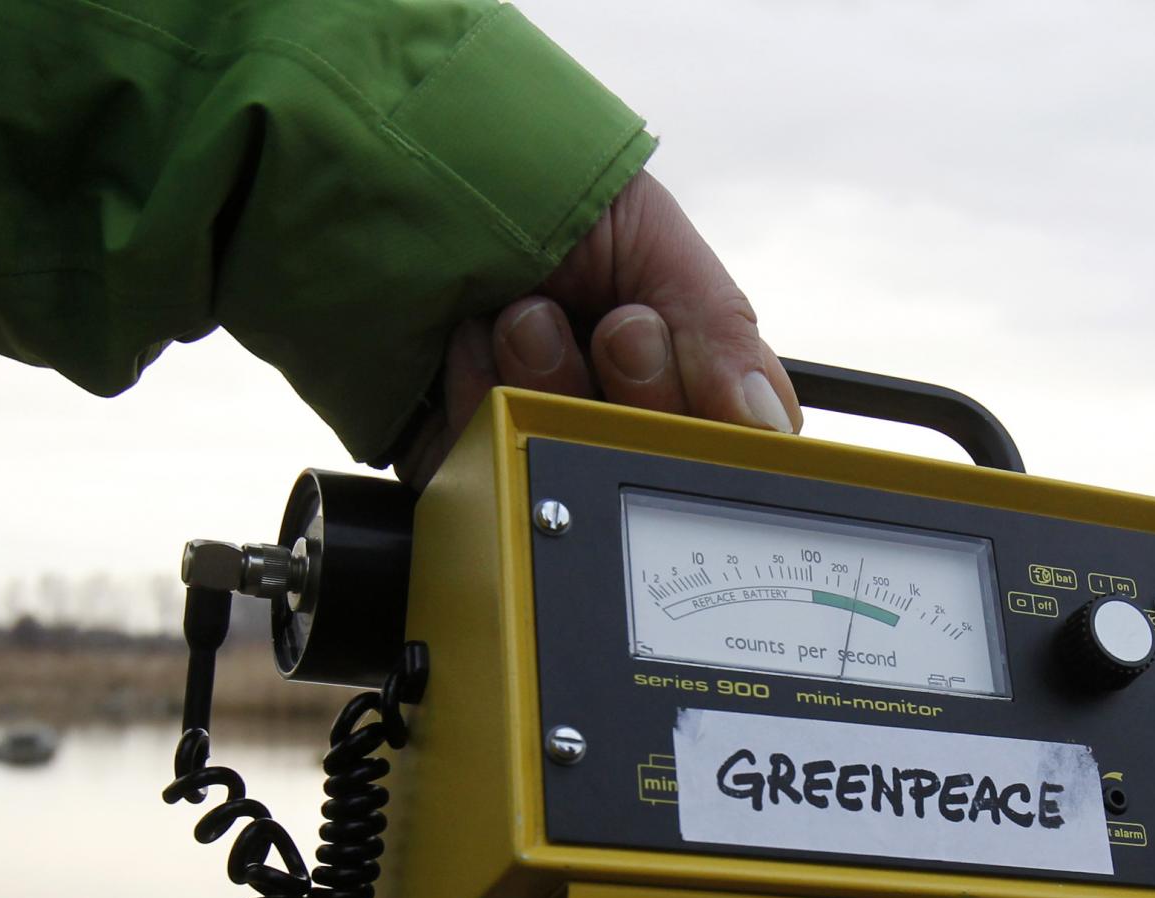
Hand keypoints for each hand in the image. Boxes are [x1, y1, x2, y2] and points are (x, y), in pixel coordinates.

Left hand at [402, 171, 799, 482]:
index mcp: (674, 358)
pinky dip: (477, 404)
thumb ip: (720, 328)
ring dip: (546, 380)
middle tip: (598, 319)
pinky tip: (465, 345)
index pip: (729, 436)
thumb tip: (768, 425)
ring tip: (517, 314)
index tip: (647, 330)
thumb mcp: (648, 234)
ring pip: (574, 471)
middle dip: (625, 384)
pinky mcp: (461, 462)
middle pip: (658, 465)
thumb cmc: (524, 177)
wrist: (385, 164)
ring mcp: (534, 434)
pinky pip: (491, 477)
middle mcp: (610, 404)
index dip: (702, 409)